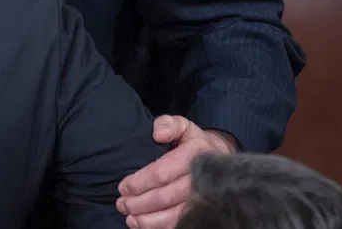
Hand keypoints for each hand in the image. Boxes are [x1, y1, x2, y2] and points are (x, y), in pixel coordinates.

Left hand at [116, 115, 237, 228]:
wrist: (220, 159)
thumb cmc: (193, 142)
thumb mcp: (183, 125)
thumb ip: (168, 124)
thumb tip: (157, 134)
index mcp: (194, 155)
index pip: (161, 173)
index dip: (139, 182)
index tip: (123, 187)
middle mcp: (201, 180)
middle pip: (164, 197)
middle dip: (138, 203)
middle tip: (121, 204)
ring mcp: (203, 199)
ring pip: (172, 216)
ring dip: (147, 220)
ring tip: (129, 218)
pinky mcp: (202, 212)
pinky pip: (180, 224)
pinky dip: (159, 228)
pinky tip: (143, 225)